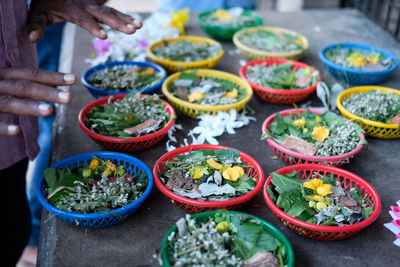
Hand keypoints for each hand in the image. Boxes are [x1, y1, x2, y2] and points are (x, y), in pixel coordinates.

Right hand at [0, 68, 75, 135]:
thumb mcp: (2, 85)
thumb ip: (17, 86)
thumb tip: (46, 88)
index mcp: (2, 76)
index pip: (29, 74)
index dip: (51, 77)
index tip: (73, 79)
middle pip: (22, 87)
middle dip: (46, 92)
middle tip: (69, 98)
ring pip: (7, 103)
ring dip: (29, 106)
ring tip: (49, 111)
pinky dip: (3, 126)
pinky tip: (17, 130)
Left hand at [27, 0, 141, 41]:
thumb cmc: (45, 2)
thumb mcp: (38, 12)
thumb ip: (35, 25)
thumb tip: (31, 38)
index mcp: (71, 9)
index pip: (84, 20)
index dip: (94, 27)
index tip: (105, 35)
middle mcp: (85, 5)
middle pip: (104, 14)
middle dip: (118, 23)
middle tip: (132, 30)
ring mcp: (93, 4)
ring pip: (112, 12)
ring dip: (125, 19)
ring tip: (139, 27)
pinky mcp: (98, 5)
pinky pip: (113, 11)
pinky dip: (125, 17)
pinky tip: (137, 23)